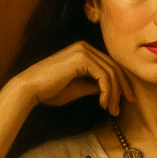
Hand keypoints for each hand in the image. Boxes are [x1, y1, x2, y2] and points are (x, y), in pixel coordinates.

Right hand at [12, 41, 134, 114]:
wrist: (29, 89)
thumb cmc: (50, 91)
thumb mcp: (79, 88)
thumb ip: (95, 85)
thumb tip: (111, 90)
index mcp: (84, 51)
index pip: (110, 66)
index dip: (121, 83)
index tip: (126, 101)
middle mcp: (85, 47)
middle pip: (114, 67)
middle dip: (123, 88)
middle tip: (126, 106)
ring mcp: (83, 50)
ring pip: (111, 73)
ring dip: (115, 94)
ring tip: (112, 110)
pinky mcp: (81, 58)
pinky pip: (104, 76)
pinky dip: (107, 92)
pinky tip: (102, 104)